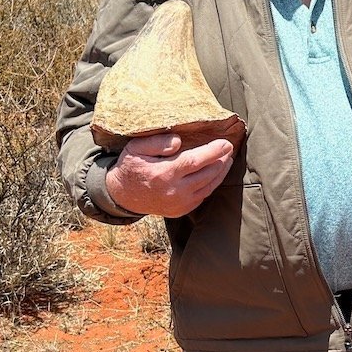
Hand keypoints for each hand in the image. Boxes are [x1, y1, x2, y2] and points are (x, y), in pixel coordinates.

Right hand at [106, 132, 234, 217]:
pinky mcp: (182, 210)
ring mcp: (180, 204)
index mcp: (163, 174)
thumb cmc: (132, 166)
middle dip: (220, 160)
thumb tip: (178, 141)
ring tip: (227, 159)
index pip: (194, 161)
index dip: (213, 152)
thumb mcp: (136, 148)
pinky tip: (215, 172)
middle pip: (207, 174)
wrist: (123, 195)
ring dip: (220, 172)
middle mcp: (174, 192)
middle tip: (228, 147)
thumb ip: (156, 142)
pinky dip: (212, 183)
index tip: (225, 143)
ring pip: (209, 186)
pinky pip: (203, 195)